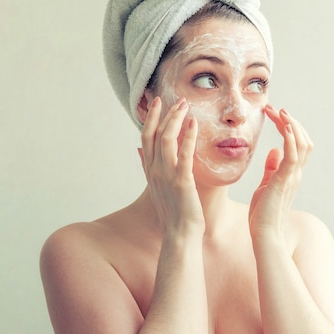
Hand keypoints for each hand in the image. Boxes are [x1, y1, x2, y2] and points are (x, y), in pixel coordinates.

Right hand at [138, 96, 204, 236]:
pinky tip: (193, 124)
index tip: (156, 102)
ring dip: (175, 119)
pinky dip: (188, 137)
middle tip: (176, 98)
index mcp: (151, 170)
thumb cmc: (173, 212)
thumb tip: (140, 150)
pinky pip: (184, 154)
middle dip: (164, 113)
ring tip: (185, 105)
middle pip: (155, 134)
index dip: (150, 117)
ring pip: (167, 139)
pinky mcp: (181, 181)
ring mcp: (167, 175)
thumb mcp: (157, 186)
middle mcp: (155, 170)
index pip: (146, 137)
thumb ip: (149, 166)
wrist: (180, 234)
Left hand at [248, 105, 313, 241]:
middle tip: (273, 108)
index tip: (273, 113)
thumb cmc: (262, 214)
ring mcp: (292, 177)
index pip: (296, 143)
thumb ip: (271, 168)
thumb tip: (274, 151)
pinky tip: (284, 125)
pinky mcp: (284, 181)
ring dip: (291, 125)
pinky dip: (291, 139)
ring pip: (301, 144)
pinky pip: (293, 156)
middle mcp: (296, 173)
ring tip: (280, 112)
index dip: (288, 126)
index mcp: (291, 173)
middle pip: (303, 140)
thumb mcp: (266, 185)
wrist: (263, 234)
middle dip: (290, 121)